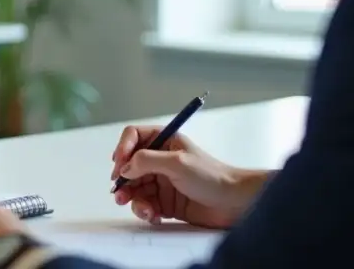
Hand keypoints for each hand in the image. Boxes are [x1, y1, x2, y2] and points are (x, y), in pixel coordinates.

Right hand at [111, 125, 266, 228]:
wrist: (234, 203)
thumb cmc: (212, 177)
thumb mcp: (177, 163)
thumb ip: (147, 161)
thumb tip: (125, 167)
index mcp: (165, 141)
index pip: (134, 137)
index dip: (123, 149)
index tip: (119, 165)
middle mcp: (160, 159)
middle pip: (129, 166)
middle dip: (124, 181)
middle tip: (121, 195)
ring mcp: (162, 181)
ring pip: (135, 188)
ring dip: (134, 200)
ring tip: (144, 211)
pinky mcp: (165, 201)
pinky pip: (145, 204)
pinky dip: (146, 211)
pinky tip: (155, 216)